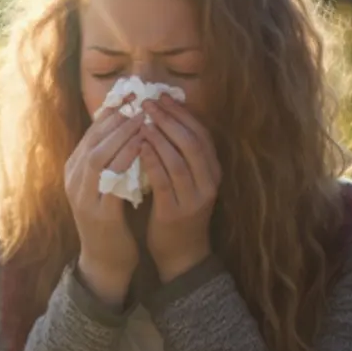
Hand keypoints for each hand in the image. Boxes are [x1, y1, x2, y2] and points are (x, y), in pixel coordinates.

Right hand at [65, 102, 144, 304]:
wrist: (104, 261)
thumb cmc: (110, 219)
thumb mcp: (105, 184)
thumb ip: (111, 159)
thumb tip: (127, 126)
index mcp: (74, 171)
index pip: (90, 134)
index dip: (110, 112)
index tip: (130, 94)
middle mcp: (74, 181)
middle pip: (92, 140)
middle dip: (116, 118)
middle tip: (138, 99)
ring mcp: (83, 197)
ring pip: (99, 156)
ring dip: (121, 135)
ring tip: (142, 117)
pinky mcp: (99, 213)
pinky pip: (112, 180)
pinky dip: (127, 160)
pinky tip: (143, 147)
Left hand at [139, 95, 221, 282]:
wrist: (181, 254)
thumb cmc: (177, 210)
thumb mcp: (185, 180)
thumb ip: (178, 154)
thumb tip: (161, 118)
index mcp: (212, 171)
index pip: (201, 134)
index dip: (183, 113)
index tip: (163, 96)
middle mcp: (208, 183)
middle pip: (192, 142)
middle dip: (170, 119)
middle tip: (149, 102)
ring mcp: (194, 198)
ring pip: (179, 159)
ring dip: (160, 136)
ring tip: (142, 119)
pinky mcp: (176, 212)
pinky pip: (165, 181)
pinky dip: (152, 161)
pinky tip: (139, 146)